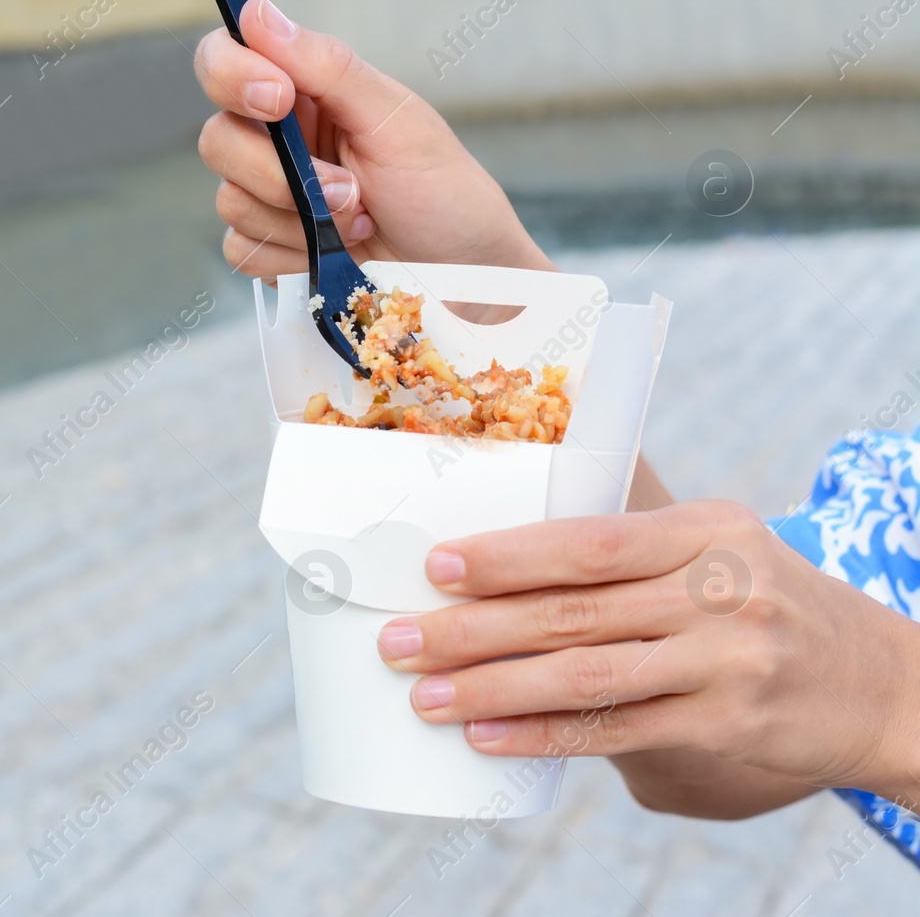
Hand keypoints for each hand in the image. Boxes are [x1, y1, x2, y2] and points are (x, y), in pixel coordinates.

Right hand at [194, 0, 552, 278]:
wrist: (463, 277)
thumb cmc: (443, 192)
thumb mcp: (395, 120)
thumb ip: (326, 66)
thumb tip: (257, 12)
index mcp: (304, 91)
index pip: (225, 60)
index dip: (232, 75)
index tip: (277, 98)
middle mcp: (278, 138)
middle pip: (217, 138)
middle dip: (280, 173)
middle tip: (348, 189)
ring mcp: (269, 196)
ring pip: (229, 199)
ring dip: (299, 220)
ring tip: (358, 222)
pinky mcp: (269, 247)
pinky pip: (243, 249)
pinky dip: (293, 255)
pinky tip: (336, 254)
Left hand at [375, 500, 919, 802]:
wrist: (882, 685)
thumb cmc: (762, 607)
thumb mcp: (717, 551)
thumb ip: (632, 557)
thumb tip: (499, 567)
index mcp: (705, 531)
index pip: (591, 540)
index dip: (508, 554)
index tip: (437, 566)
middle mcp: (719, 591)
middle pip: (574, 609)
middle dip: (472, 627)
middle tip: (398, 639)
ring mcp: (726, 662)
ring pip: (585, 674)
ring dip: (492, 688)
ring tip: (424, 694)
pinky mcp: (725, 726)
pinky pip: (614, 731)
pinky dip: (543, 735)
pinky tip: (488, 738)